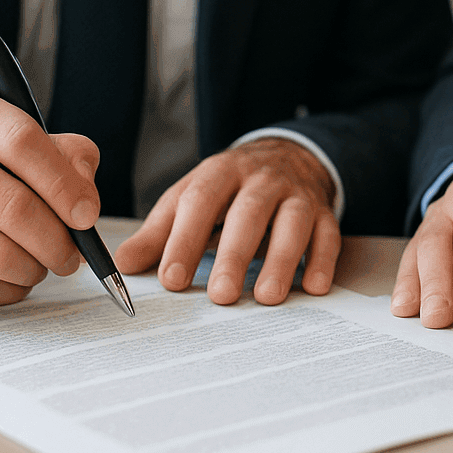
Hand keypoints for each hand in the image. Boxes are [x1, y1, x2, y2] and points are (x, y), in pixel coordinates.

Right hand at [0, 85, 101, 304]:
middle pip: (15, 207)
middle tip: (72, 256)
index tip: (88, 216)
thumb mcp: (9, 141)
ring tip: (40, 266)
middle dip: (57, 242)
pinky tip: (9, 280)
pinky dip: (4, 290)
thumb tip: (86, 202)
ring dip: (33, 270)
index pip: (23, 142)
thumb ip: (63, 155)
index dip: (65, 184)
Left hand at [114, 138, 339, 305]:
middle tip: (220, 295)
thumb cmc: (230, 188)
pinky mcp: (323, 211)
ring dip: (282, 259)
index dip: (184, 239)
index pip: (199, 201)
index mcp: (220, 172)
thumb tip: (123, 265)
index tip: (171, 278)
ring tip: (267, 296)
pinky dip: (323, 260)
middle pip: (248, 212)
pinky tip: (314, 287)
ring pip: (292, 222)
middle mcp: (260, 179)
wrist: (287, 156)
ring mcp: (296, 194)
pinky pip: (328, 234)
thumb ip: (161, 232)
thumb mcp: (192, 198)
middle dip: (233, 254)